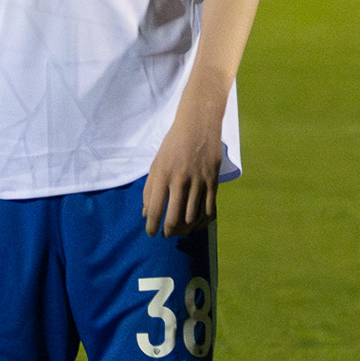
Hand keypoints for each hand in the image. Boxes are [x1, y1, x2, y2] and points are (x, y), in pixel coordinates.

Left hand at [141, 101, 226, 236]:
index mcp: (162, 175)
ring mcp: (198, 182)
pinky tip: (196, 223)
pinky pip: (208, 209)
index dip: (152, 226)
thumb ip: (150, 189)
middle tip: (166, 234)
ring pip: (191, 217)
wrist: (198, 125)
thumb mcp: (156, 164)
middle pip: (173, 218)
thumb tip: (146, 213)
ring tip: (180, 230)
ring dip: (185, 228)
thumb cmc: (173, 144)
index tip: (151, 234)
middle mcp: (180, 180)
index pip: (155, 210)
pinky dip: (202, 220)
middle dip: (168, 232)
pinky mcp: (213, 181)